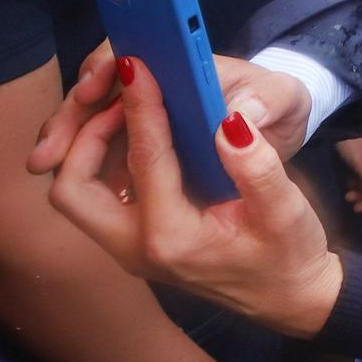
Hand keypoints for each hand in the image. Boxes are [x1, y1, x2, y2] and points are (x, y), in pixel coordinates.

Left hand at [49, 58, 343, 338]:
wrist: (288, 297)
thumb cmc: (289, 254)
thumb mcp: (287, 210)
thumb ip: (258, 168)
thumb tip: (230, 122)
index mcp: (171, 239)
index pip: (144, 160)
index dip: (141, 107)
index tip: (138, 65)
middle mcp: (136, 249)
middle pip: (73, 189)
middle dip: (82, 134)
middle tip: (118, 95)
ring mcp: (130, 248)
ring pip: (76, 193)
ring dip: (86, 145)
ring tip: (123, 104)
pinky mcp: (134, 240)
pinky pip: (97, 196)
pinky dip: (102, 158)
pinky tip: (136, 129)